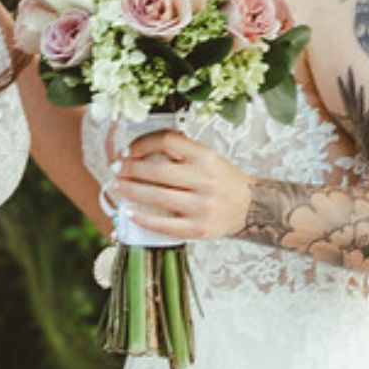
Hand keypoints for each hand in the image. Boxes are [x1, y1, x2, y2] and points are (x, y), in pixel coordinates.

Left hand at [109, 130, 253, 239]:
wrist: (253, 208)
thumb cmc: (223, 181)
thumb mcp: (207, 158)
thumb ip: (180, 153)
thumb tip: (137, 153)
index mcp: (205, 156)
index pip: (167, 140)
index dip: (142, 143)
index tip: (127, 151)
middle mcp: (204, 179)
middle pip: (157, 171)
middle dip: (130, 169)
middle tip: (114, 169)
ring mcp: (202, 205)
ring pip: (157, 197)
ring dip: (131, 191)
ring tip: (116, 188)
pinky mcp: (198, 228)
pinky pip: (164, 225)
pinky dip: (143, 218)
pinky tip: (129, 212)